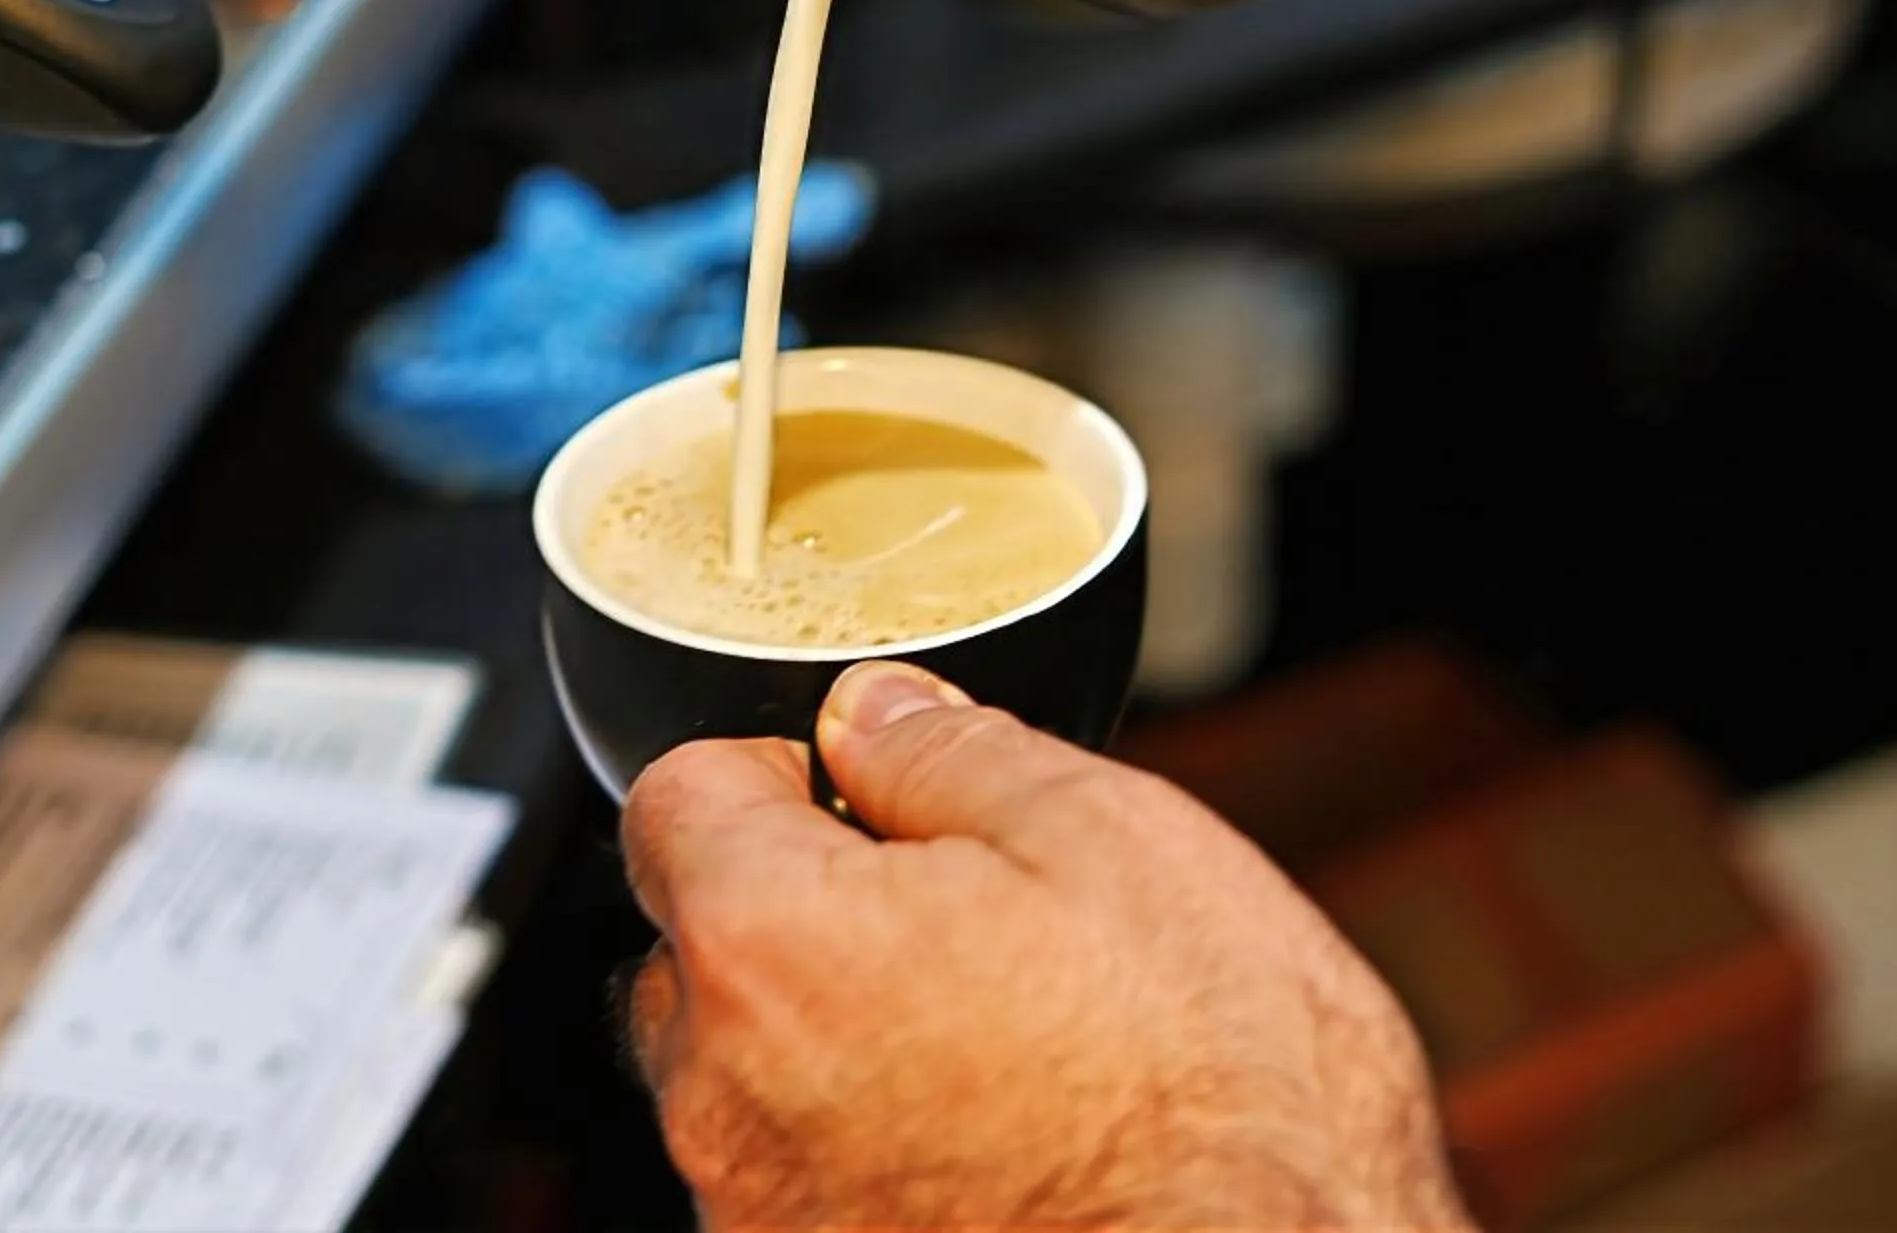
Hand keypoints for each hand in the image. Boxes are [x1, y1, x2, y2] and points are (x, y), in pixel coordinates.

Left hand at [622, 662, 1476, 1229]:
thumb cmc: (1219, 1100)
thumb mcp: (1112, 841)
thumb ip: (951, 754)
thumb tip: (874, 714)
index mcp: (769, 945)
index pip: (676, 798)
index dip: (784, 771)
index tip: (871, 793)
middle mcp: (725, 1103)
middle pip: (701, 953)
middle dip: (803, 919)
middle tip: (967, 927)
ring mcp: (762, 1226)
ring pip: (752, 1087)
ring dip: (840, 1050)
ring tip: (1008, 1056)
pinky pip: (805, 1194)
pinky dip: (876, 1163)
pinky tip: (1008, 1155)